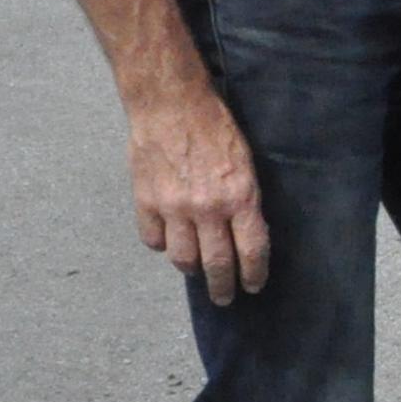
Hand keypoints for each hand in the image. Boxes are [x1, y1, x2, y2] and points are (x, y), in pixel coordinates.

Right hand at [127, 84, 267, 303]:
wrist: (171, 103)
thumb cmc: (214, 127)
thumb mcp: (246, 162)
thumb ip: (244, 200)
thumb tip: (245, 232)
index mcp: (240, 198)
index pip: (251, 252)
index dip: (253, 275)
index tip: (252, 287)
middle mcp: (208, 209)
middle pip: (216, 265)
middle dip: (222, 287)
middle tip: (224, 297)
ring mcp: (174, 208)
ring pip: (182, 259)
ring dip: (191, 268)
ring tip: (195, 270)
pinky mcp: (146, 201)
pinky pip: (153, 240)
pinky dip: (161, 244)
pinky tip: (167, 240)